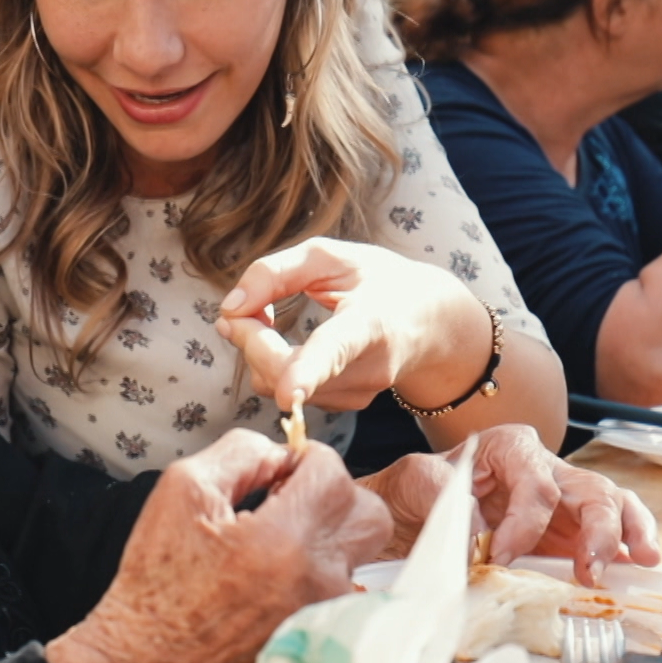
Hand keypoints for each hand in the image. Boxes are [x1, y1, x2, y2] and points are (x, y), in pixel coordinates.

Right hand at [47, 430, 390, 662]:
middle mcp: (316, 583)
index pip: (333, 473)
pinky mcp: (321, 642)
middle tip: (293, 503)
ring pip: (358, 557)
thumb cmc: (157, 583)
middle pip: (370, 516)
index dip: (304, 461)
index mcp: (282, 541)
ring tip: (279, 546)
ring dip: (327, 539)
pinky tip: (276, 582)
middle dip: (335, 497)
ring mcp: (323, 618)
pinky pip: (342, 594)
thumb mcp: (182, 490)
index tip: (277, 475)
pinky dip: (318, 577)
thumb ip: (242, 452)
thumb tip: (282, 452)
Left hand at [215, 238, 492, 413]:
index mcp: (371, 321)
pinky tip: (289, 343)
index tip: (287, 395)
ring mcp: (360, 394)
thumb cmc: (378, 280)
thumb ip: (275, 272)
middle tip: (238, 309)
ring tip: (269, 318)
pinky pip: (286, 392)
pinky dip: (273, 366)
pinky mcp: (348, 406)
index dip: (308, 371)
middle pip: (284, 371)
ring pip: (276, 385)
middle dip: (249, 340)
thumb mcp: (331, 256)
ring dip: (257, 351)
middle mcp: (370, 367)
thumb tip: (230, 308)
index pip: (336, 348)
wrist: (431, 322)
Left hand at [356, 425, 659, 587]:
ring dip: (626, 531)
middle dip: (597, 528)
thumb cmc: (413, 494)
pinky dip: (626, 544)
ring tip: (640, 559)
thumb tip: (475, 527)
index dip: (527, 522)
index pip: (535, 482)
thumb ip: (437, 491)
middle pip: (587, 487)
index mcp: (508, 447)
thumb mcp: (412, 480)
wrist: (406, 517)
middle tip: (591, 569)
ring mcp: (562, 498)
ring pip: (610, 502)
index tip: (503, 557)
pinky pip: (609, 528)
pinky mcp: (569, 529)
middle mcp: (542, 466)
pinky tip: (638, 562)